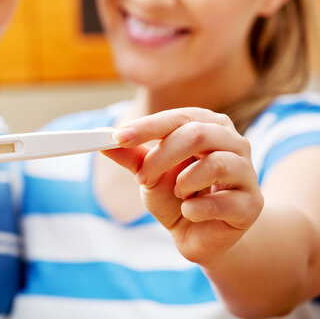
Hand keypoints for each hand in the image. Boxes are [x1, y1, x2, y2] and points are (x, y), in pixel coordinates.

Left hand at [103, 108, 262, 263]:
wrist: (200, 235)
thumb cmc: (177, 195)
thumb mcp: (149, 173)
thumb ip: (130, 155)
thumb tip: (101, 139)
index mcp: (209, 126)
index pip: (178, 117)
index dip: (147, 126)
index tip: (117, 137)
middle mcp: (234, 143)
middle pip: (198, 134)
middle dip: (162, 157)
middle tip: (141, 177)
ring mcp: (247, 173)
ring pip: (216, 163)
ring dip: (184, 182)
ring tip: (177, 193)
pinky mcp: (252, 204)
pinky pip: (222, 201)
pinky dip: (195, 208)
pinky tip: (190, 211)